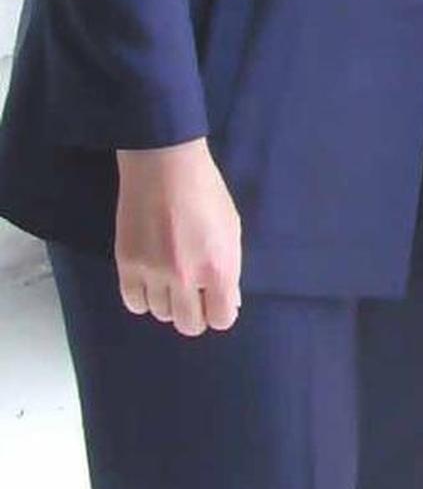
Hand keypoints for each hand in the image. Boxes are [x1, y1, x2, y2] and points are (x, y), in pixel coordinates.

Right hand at [115, 137, 241, 334]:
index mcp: (218, 266)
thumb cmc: (205, 190)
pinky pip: (133, 303)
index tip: (216, 299)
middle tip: (194, 292)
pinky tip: (150, 278)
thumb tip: (229, 303)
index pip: (221, 319)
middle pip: (188, 325)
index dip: (220, 311)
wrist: (164, 163)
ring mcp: (153, 273)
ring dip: (168, 301)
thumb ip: (230, 269)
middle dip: (195, 312)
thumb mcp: (230, 227)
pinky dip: (143, 296)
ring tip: (170, 275)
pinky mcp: (126, 265)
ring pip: (160, 314)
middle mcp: (186, 276)